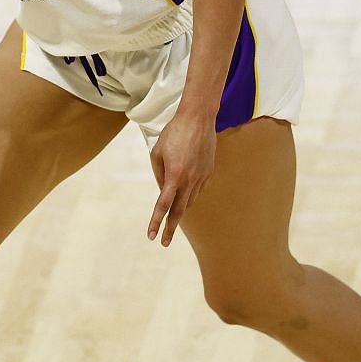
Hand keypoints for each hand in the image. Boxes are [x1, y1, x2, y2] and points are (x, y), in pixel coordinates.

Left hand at [147, 112, 216, 246]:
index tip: (151, 236)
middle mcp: (189, 180)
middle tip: (164, 243)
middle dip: (170, 228)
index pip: (163, 205)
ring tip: (171, 219)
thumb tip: (163, 190)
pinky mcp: (209, 173)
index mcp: (174, 176)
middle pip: (179, 211)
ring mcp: (201, 177)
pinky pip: (198, 190)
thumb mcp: (157, 153)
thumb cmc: (173, 133)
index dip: (156, 222)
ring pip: (189, 201)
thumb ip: (159, 174)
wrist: (197, 118)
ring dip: (180, 210)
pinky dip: (190, 195)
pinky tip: (185, 195)